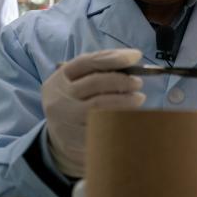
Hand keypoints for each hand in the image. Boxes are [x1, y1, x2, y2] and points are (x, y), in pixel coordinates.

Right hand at [42, 48, 144, 177]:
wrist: (57, 140)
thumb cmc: (74, 103)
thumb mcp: (74, 84)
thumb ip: (97, 71)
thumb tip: (131, 59)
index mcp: (60, 78)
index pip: (87, 62)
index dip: (113, 57)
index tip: (136, 56)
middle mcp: (60, 98)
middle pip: (95, 83)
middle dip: (121, 80)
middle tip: (138, 82)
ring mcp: (67, 120)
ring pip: (100, 107)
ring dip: (125, 101)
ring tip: (139, 98)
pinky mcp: (76, 141)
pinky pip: (103, 128)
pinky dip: (120, 121)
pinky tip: (132, 118)